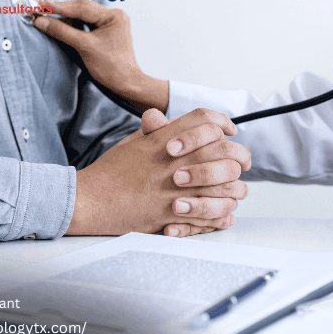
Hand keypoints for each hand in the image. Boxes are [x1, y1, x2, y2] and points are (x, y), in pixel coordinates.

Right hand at [33, 0, 168, 112]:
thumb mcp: (84, 47)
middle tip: (39, 7)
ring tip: (45, 14)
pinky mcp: (106, 32)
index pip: (81, 7)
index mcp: (114, 16)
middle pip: (82, 8)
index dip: (58, 7)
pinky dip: (72, 23)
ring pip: (83, 15)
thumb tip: (41, 21)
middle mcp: (114, 15)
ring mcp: (111, 23)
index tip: (40, 4)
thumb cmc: (111, 68)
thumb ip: (62, 32)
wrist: (126, 85)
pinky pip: (86, 23)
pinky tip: (60, 23)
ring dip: (65, 15)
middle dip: (60, 9)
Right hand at [66, 108, 249, 235]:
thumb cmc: (110, 173)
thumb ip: (154, 131)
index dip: (221, 121)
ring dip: (234, 188)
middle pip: (223, 151)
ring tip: (236, 190)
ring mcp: (175, 189)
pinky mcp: (172, 215)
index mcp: (164, 140)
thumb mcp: (131, 143)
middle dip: (238, 156)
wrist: (90, 200)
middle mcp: (173, 162)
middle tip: (242, 162)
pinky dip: (221, 215)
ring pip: (223, 186)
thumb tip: (161, 117)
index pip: (203, 120)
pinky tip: (225, 213)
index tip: (229, 130)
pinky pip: (209, 216)